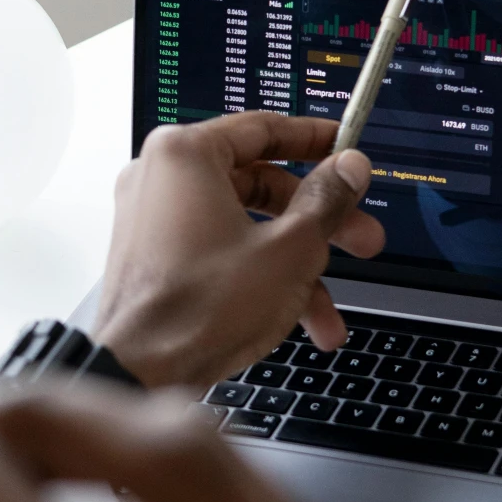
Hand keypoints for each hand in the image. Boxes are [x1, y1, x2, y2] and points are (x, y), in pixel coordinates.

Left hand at [92, 114, 385, 389]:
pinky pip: (218, 252)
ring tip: (330, 309)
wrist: (140, 373)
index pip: (263, 128)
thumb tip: (350, 169)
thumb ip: (327, 201)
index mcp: (185, 154)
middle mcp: (161, 178)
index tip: (345, 151)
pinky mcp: (155, 257)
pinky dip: (258, 277)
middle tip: (361, 237)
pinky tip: (297, 320)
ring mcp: (154, 220)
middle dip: (320, 222)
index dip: (316, 141)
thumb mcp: (289, 249)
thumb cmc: (200, 308)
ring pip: (245, 227)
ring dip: (296, 266)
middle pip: (260, 185)